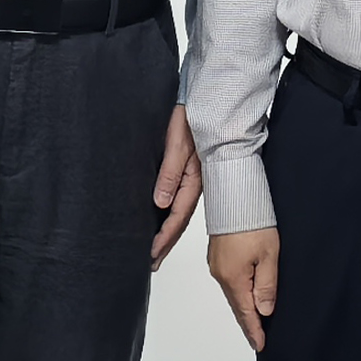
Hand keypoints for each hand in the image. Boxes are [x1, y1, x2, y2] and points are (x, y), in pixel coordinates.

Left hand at [152, 104, 201, 266]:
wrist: (209, 98)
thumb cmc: (195, 116)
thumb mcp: (178, 143)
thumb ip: (170, 173)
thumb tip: (160, 203)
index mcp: (194, 180)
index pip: (176, 217)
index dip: (163, 238)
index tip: (151, 255)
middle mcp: (195, 183)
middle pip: (179, 220)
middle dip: (166, 242)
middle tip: (152, 262)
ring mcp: (195, 177)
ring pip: (180, 211)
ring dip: (168, 231)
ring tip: (157, 249)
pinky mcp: (191, 170)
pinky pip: (180, 198)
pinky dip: (171, 214)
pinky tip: (164, 219)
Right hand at [208, 226, 279, 351]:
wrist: (234, 196)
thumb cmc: (252, 221)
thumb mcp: (268, 256)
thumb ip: (266, 286)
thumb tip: (264, 310)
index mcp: (233, 277)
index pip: (245, 312)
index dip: (254, 330)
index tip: (260, 345)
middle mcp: (220, 273)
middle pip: (237, 304)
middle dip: (248, 322)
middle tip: (257, 339)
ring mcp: (217, 264)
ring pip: (232, 292)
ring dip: (244, 306)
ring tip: (255, 320)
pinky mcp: (217, 255)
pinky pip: (229, 280)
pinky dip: (239, 291)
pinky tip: (246, 294)